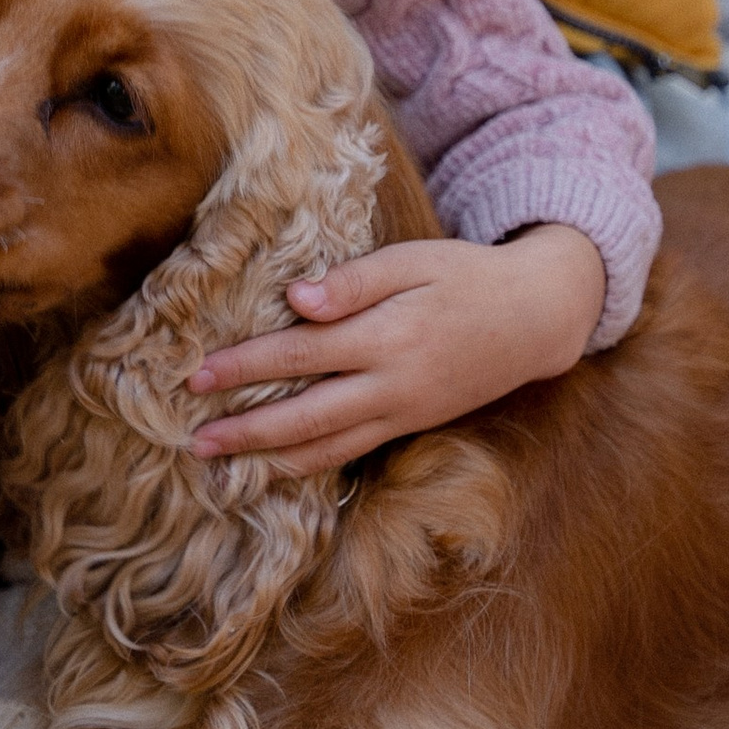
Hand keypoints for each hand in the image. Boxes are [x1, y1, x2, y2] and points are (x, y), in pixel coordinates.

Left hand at [186, 223, 607, 470]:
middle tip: (194, 441)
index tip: (197, 375)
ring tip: (222, 467)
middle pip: (305, 416)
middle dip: (246, 431)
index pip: (300, 355)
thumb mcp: (414, 260)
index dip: (245, 367)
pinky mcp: (411, 425)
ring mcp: (404, 413)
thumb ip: (353, 282)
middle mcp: (392, 385)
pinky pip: (353, 452)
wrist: (535, 317)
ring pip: (327, 447)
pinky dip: (311, 464)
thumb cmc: (466, 276)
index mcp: (387, 336)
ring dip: (270, 460)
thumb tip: (295, 301)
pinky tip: (277, 469)